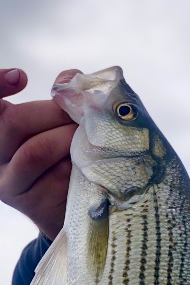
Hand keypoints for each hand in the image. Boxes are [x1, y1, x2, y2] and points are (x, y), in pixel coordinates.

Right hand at [0, 68, 79, 239]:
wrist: (70, 207)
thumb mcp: (57, 126)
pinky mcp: (30, 202)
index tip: (21, 77)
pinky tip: (85, 161)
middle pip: (14, 121)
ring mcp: (8, 181)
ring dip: (67, 138)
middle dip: (54, 112)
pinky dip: (75, 163)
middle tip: (79, 113)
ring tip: (85, 137)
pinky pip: (55, 176)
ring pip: (35, 151)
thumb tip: (70, 78)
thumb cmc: (65, 158)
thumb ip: (59, 100)